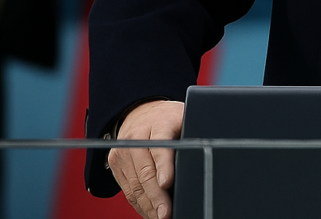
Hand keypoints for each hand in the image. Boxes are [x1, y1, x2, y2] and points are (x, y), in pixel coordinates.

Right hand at [107, 100, 184, 218]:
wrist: (141, 112)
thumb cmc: (170, 119)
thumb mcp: (185, 119)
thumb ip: (191, 136)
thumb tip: (206, 157)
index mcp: (158, 123)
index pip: (161, 147)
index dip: (164, 167)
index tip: (167, 183)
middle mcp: (136, 137)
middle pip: (145, 171)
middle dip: (156, 196)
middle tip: (166, 213)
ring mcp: (123, 151)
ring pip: (134, 184)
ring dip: (148, 205)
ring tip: (161, 216)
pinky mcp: (115, 163)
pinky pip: (127, 189)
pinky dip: (139, 203)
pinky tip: (150, 211)